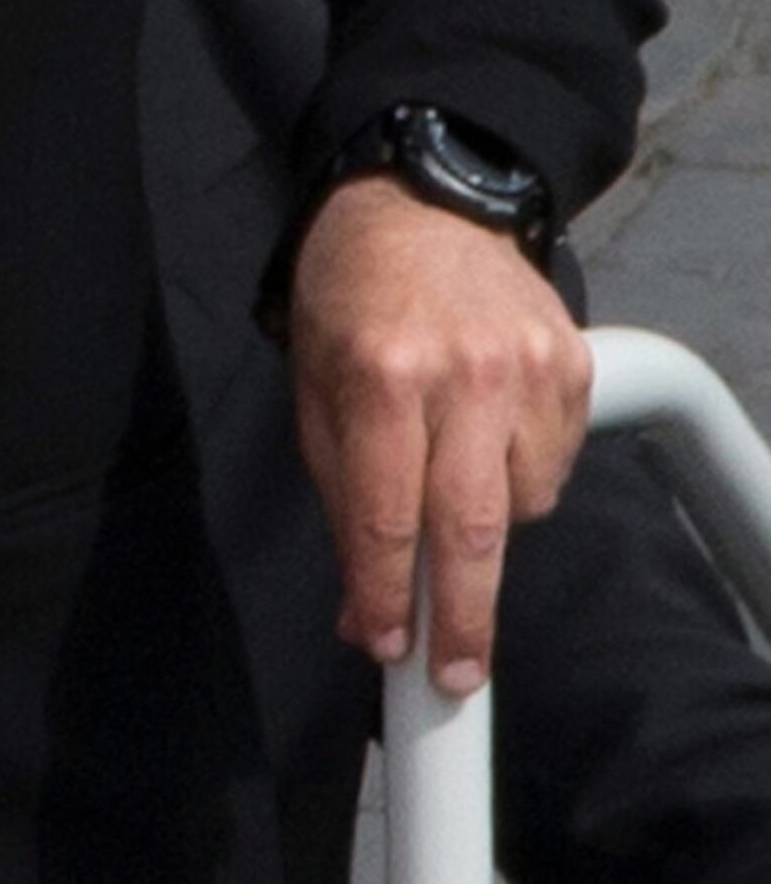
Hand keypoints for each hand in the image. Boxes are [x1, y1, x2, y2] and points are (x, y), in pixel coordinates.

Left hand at [290, 177, 589, 691]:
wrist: (421, 207)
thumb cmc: (350, 307)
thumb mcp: (313, 394)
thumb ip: (340, 501)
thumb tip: (363, 609)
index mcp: (382, 377)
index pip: (387, 516)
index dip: (389, 595)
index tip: (390, 649)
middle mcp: (463, 375)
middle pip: (471, 528)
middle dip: (463, 616)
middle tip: (456, 676)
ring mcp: (527, 370)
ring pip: (521, 504)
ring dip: (484, 530)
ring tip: (447, 489)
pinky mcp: (571, 367)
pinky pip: (553, 467)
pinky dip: (520, 482)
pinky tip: (485, 446)